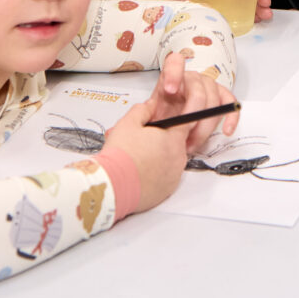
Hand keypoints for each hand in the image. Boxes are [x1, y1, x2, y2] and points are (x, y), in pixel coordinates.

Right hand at [101, 98, 191, 212]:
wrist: (113, 186)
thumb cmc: (121, 156)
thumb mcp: (128, 123)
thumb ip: (143, 109)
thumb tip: (150, 105)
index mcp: (174, 139)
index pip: (185, 124)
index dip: (172, 121)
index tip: (164, 124)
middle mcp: (178, 159)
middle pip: (175, 144)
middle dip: (160, 141)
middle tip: (141, 142)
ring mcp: (174, 177)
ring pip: (170, 161)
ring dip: (158, 157)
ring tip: (137, 157)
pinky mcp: (166, 192)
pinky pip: (165, 178)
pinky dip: (156, 174)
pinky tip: (139, 171)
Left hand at [153, 54, 240, 152]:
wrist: (172, 123)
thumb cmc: (162, 116)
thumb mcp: (149, 113)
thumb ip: (146, 112)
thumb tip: (141, 114)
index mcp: (172, 76)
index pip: (175, 63)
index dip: (173, 74)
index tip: (169, 91)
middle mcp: (192, 78)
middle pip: (198, 91)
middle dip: (192, 116)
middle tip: (183, 133)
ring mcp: (208, 86)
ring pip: (213, 101)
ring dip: (204, 126)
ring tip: (191, 142)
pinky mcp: (221, 97)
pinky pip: (230, 104)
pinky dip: (230, 117)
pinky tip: (226, 131)